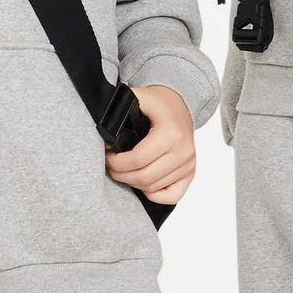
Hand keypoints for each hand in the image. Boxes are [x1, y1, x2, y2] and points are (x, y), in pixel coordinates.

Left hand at [105, 85, 195, 205]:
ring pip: (153, 188)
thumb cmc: (160, 103)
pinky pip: (171, 196)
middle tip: (111, 166)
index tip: (107, 155)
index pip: (137, 160)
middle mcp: (183, 152)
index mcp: (171, 133)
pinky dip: (154, 194)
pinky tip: (143, 182)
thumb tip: (102, 127)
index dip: (116, 162)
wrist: (181, 105)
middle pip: (144, 178)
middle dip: (121, 175)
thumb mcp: (140, 97)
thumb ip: (121, 107)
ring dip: (133, 183)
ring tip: (124, 170)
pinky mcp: (190, 173)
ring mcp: (188, 165)